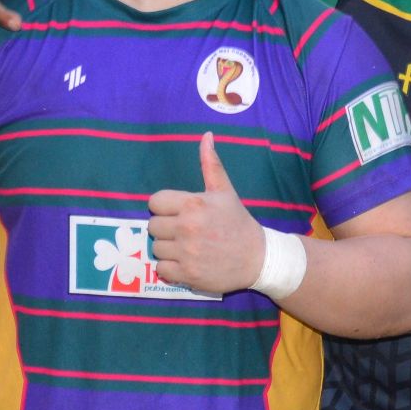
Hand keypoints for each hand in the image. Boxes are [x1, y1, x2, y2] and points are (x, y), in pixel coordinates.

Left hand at [147, 133, 263, 295]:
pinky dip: (170, 268)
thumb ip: (211, 165)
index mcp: (193, 203)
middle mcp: (187, 227)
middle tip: (184, 232)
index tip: (178, 213)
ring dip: (168, 249)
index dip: (165, 207)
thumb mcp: (225, 192)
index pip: (155, 202)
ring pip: (156, 248)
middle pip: (152, 226)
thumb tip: (206, 136)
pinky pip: (161, 269)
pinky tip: (185, 262)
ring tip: (186, 248)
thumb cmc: (238, 222)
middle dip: (166, 228)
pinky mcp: (187, 274)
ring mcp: (186, 252)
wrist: (257, 258)